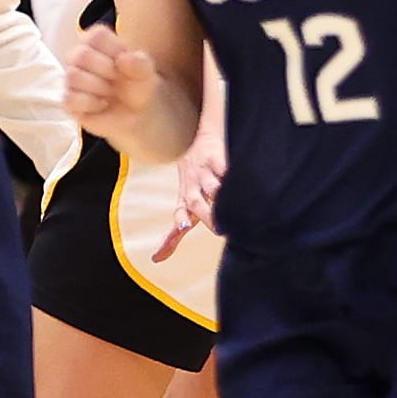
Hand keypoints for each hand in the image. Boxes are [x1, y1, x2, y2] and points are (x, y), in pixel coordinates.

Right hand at [65, 25, 158, 139]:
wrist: (135, 114)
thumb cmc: (136, 86)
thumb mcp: (146, 73)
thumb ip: (140, 63)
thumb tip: (123, 58)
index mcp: (97, 42)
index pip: (96, 36)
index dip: (114, 50)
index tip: (124, 61)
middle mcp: (79, 57)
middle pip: (81, 55)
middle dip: (107, 71)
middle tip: (118, 79)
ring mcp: (70, 78)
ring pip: (73, 76)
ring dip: (100, 88)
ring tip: (110, 93)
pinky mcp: (67, 100)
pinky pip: (70, 98)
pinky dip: (91, 104)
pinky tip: (101, 104)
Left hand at [154, 130, 223, 260]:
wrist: (197, 137)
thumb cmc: (191, 181)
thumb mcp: (181, 206)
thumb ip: (173, 234)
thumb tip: (156, 259)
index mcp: (185, 199)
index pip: (179, 213)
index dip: (181, 221)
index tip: (183, 227)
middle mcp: (193, 186)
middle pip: (197, 202)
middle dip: (206, 214)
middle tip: (218, 228)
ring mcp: (206, 172)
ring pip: (213, 186)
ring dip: (220, 196)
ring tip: (231, 206)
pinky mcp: (218, 158)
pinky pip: (225, 168)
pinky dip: (231, 175)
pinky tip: (240, 182)